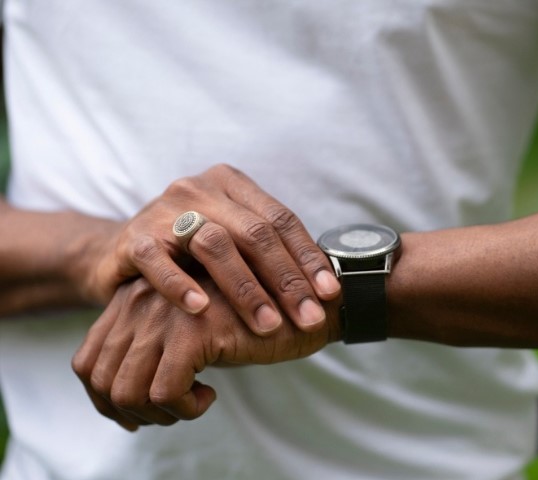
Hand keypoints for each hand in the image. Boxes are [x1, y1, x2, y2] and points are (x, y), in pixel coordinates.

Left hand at [72, 276, 339, 430]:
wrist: (308, 306)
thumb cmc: (254, 321)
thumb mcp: (190, 329)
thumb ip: (152, 343)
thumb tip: (120, 392)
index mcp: (135, 297)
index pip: (88, 361)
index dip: (107, 399)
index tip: (143, 412)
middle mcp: (143, 300)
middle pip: (101, 378)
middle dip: (130, 412)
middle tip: (171, 414)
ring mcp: (166, 313)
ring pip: (127, 389)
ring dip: (157, 413)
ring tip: (191, 405)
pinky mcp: (194, 331)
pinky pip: (164, 391)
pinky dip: (183, 408)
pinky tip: (209, 396)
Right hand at [83, 164, 339, 334]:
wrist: (120, 256)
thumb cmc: (191, 257)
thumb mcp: (233, 245)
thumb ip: (270, 255)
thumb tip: (329, 288)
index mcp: (232, 185)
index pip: (281, 219)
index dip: (308, 256)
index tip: (330, 293)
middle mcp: (200, 190)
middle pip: (254, 233)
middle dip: (287, 280)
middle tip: (309, 318)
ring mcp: (164, 210)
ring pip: (214, 244)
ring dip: (246, 289)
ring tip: (268, 325)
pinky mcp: (133, 238)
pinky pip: (158, 260)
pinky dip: (179, 284)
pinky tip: (202, 309)